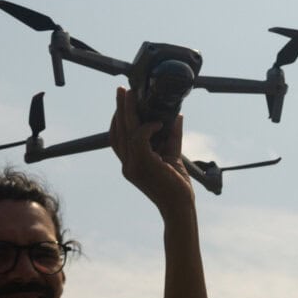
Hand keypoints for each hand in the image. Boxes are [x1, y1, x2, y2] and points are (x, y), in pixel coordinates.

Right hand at [109, 87, 195, 216]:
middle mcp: (128, 166)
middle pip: (117, 132)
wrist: (180, 207)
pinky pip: (140, 139)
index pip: (118, 138)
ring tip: (132, 95)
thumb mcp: (173, 155)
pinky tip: (158, 122)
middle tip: (122, 90)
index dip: (118, 120)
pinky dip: (148, 128)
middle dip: (120, 109)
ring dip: (128, 111)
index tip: (124, 102)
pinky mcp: (144, 166)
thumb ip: (172, 136)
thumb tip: (177, 116)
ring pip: (126, 132)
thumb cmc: (177, 186)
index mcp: (131, 164)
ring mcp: (133, 167)